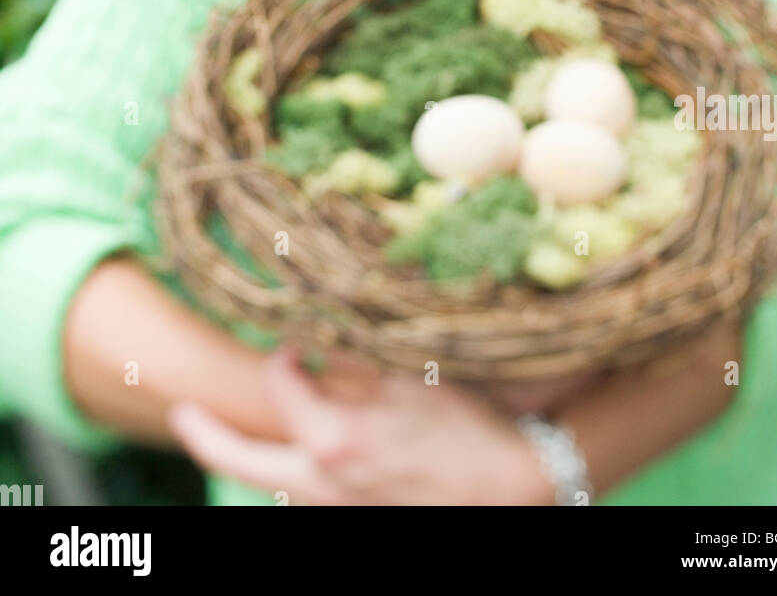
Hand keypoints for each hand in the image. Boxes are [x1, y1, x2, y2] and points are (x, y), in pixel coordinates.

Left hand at [168, 346, 555, 505]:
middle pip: (242, 458)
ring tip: (222, 429)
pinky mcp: (356, 518)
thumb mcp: (409, 379)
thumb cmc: (467, 429)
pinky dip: (292, 470)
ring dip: (250, 452)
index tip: (296, 343)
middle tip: (181, 413)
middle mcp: (323, 481)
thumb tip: (315, 344)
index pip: (280, 385)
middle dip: (206, 434)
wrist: (511, 490)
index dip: (283, 356)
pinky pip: (307, 491)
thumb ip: (354, 364)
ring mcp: (337, 507)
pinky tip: (299, 450)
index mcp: (334, 439)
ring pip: (273, 479)